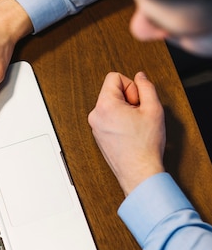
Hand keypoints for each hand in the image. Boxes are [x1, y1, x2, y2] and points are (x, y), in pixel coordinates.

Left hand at [88, 71, 165, 195]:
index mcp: (104, 106)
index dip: (131, 86)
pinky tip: (131, 134)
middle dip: (128, 98)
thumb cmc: (145, 146)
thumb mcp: (154, 109)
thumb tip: (140, 77)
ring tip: (135, 126)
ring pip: (112, 105)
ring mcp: (95, 127)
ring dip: (125, 110)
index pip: (114, 77)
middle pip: (112, 91)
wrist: (139, 173)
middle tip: (139, 115)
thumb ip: (147, 87)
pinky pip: (109, 118)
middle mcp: (95, 115)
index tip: (138, 102)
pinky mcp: (98, 136)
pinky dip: (120, 121)